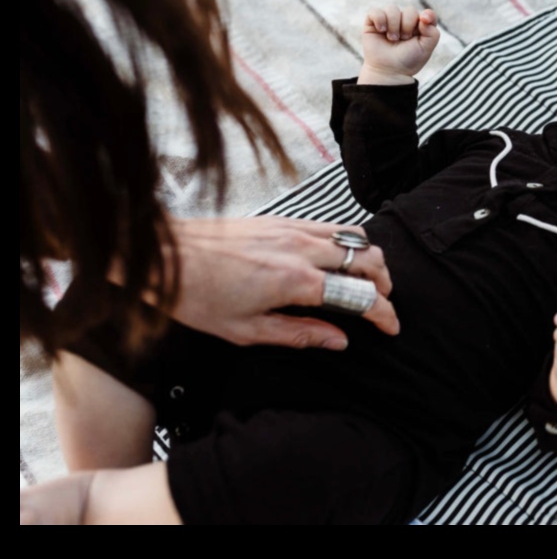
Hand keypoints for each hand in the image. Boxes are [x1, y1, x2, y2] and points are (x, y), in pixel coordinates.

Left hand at [165, 216, 398, 348]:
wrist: (163, 257)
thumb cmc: (196, 297)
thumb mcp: (246, 331)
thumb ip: (299, 334)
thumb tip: (339, 340)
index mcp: (295, 282)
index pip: (359, 295)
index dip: (383, 313)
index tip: (391, 327)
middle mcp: (301, 249)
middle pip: (368, 258)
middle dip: (385, 283)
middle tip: (381, 302)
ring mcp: (293, 229)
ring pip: (355, 236)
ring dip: (370, 259)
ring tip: (365, 280)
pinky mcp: (283, 218)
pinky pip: (331, 224)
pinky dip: (347, 241)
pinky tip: (338, 258)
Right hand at [359, 5, 439, 84]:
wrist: (389, 71)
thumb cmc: (408, 60)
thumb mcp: (426, 49)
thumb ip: (432, 33)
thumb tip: (424, 17)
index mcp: (420, 27)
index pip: (427, 14)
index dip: (428, 15)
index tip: (424, 21)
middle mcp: (405, 21)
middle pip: (410, 10)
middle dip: (407, 25)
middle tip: (404, 39)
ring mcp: (389, 20)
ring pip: (392, 8)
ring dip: (393, 24)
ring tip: (392, 39)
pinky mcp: (373, 23)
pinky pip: (375, 11)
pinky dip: (379, 19)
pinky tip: (381, 30)